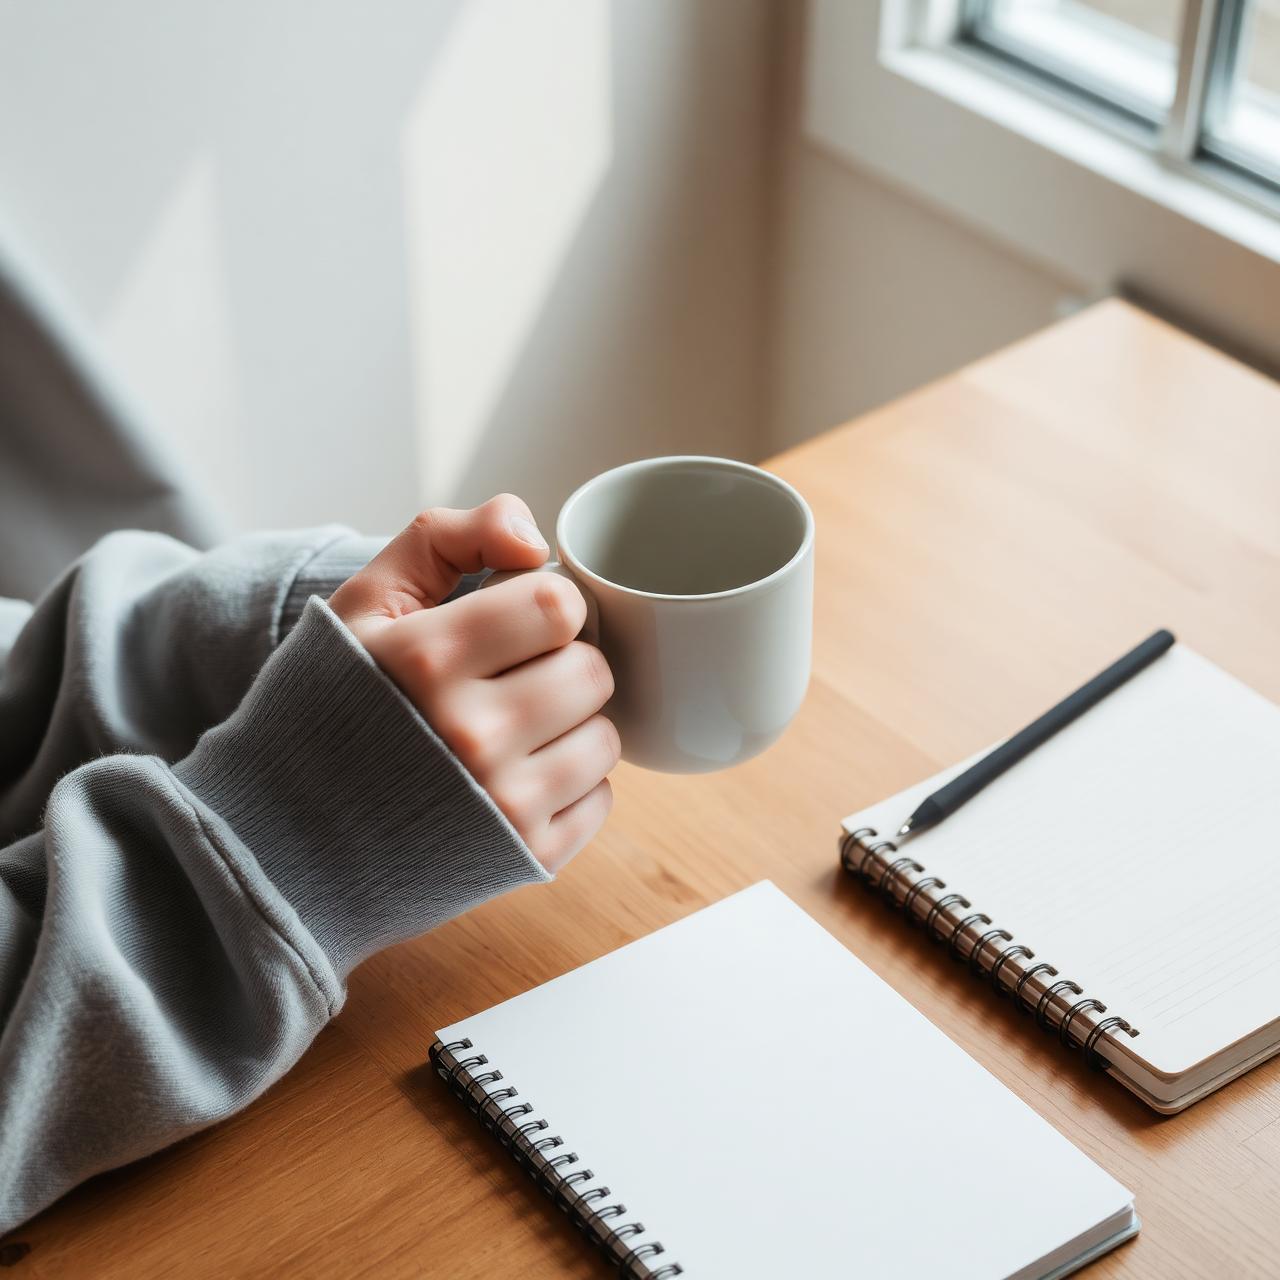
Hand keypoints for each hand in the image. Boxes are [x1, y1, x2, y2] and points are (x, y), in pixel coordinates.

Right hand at [329, 495, 617, 872]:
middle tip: (511, 681)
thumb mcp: (365, 603)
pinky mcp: (525, 858)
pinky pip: (601, 799)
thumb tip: (536, 542)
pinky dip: (570, 786)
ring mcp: (501, 804)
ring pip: (606, 737)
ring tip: (510, 732)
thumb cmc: (334, 704)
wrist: (288, 838)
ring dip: (571, 727)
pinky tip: (513, 779)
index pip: (558, 604)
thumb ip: (448, 538)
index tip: (512, 625)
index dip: (543, 607)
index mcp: (426, 658)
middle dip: (562, 665)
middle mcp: (468, 734)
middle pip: (592, 671)